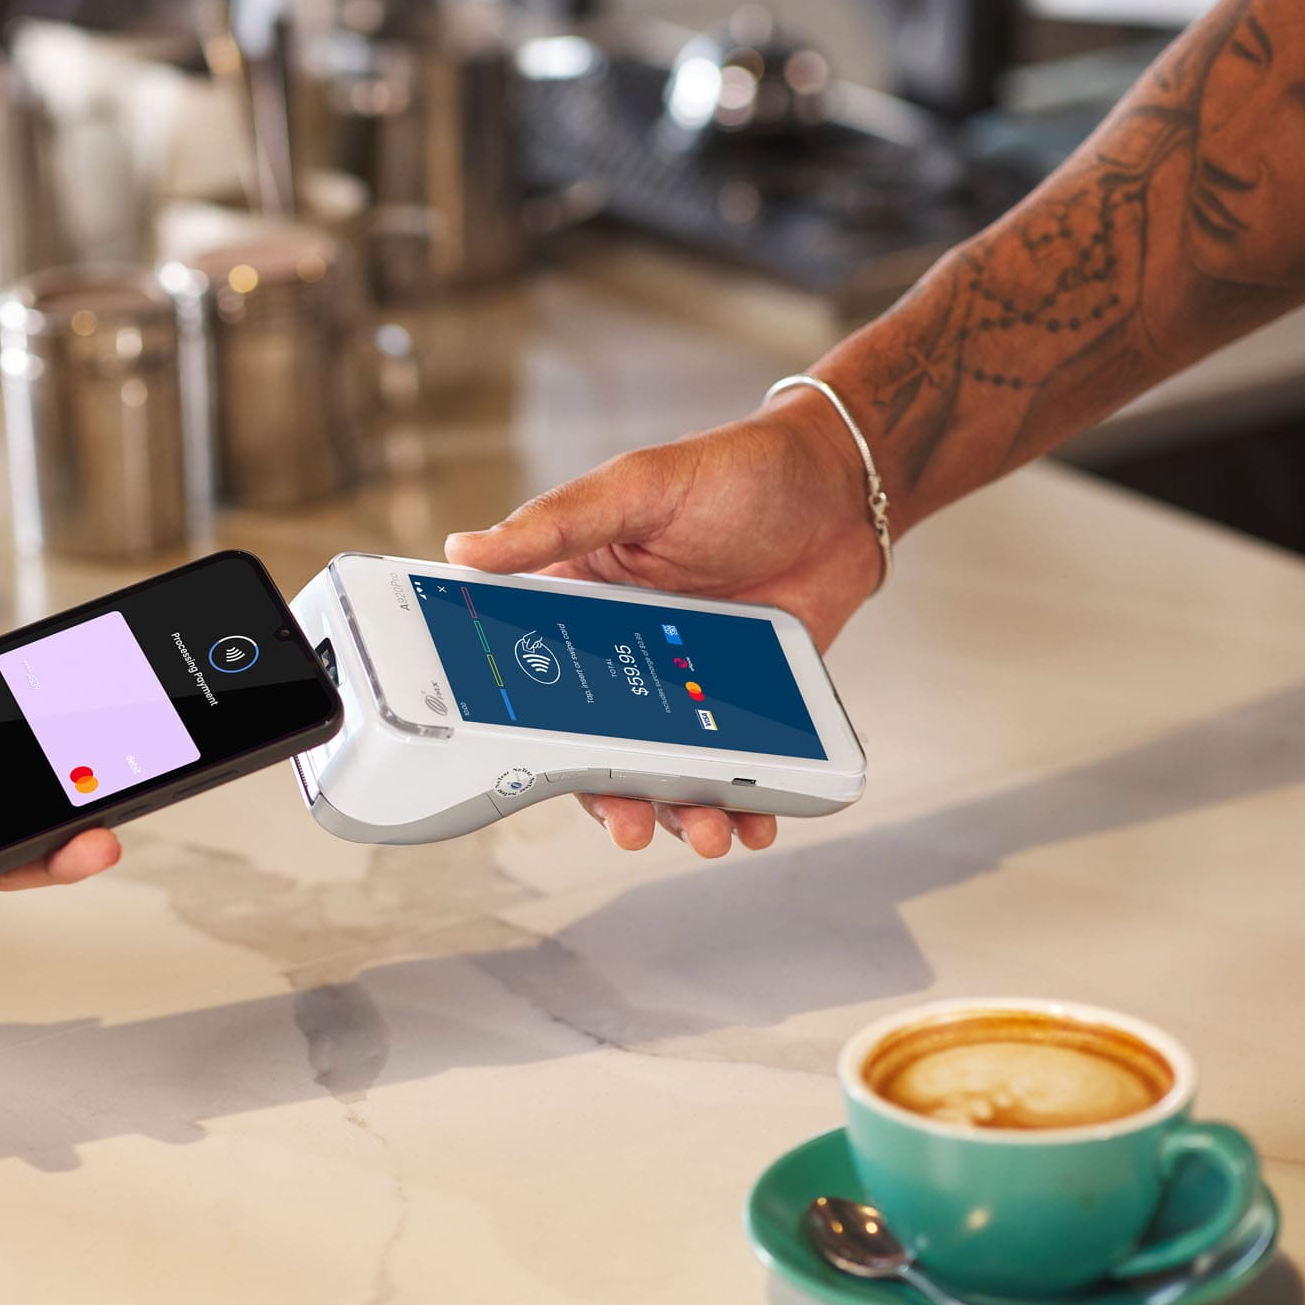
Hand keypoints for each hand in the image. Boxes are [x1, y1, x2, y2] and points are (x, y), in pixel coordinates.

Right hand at [445, 392, 883, 857]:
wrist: (840, 490)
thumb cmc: (733, 472)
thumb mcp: (637, 487)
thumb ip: (556, 522)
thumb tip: (463, 549)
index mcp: (578, 607)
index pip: (533, 683)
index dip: (527, 736)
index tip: (530, 772)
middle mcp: (622, 657)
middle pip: (600, 749)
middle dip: (615, 799)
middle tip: (631, 825)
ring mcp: (684, 687)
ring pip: (667, 771)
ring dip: (681, 813)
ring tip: (707, 833)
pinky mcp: (744, 704)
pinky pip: (735, 769)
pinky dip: (745, 805)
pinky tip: (755, 822)